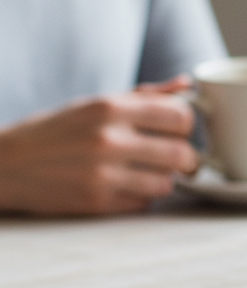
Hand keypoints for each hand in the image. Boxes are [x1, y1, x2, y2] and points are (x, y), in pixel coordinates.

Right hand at [0, 76, 198, 214]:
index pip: (179, 115)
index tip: (178, 129)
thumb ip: (144, 96)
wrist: (6, 164)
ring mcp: (103, 174)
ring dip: (164, 179)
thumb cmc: (56, 131)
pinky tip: (127, 185)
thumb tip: (185, 84)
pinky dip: (143, 196)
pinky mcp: (97, 202)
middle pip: (182, 154)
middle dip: (186, 157)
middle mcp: (108, 140)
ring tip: (148, 171)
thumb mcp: (94, 104)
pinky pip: (145, 203)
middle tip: (177, 157)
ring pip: (167, 183)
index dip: (186, 124)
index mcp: (109, 108)